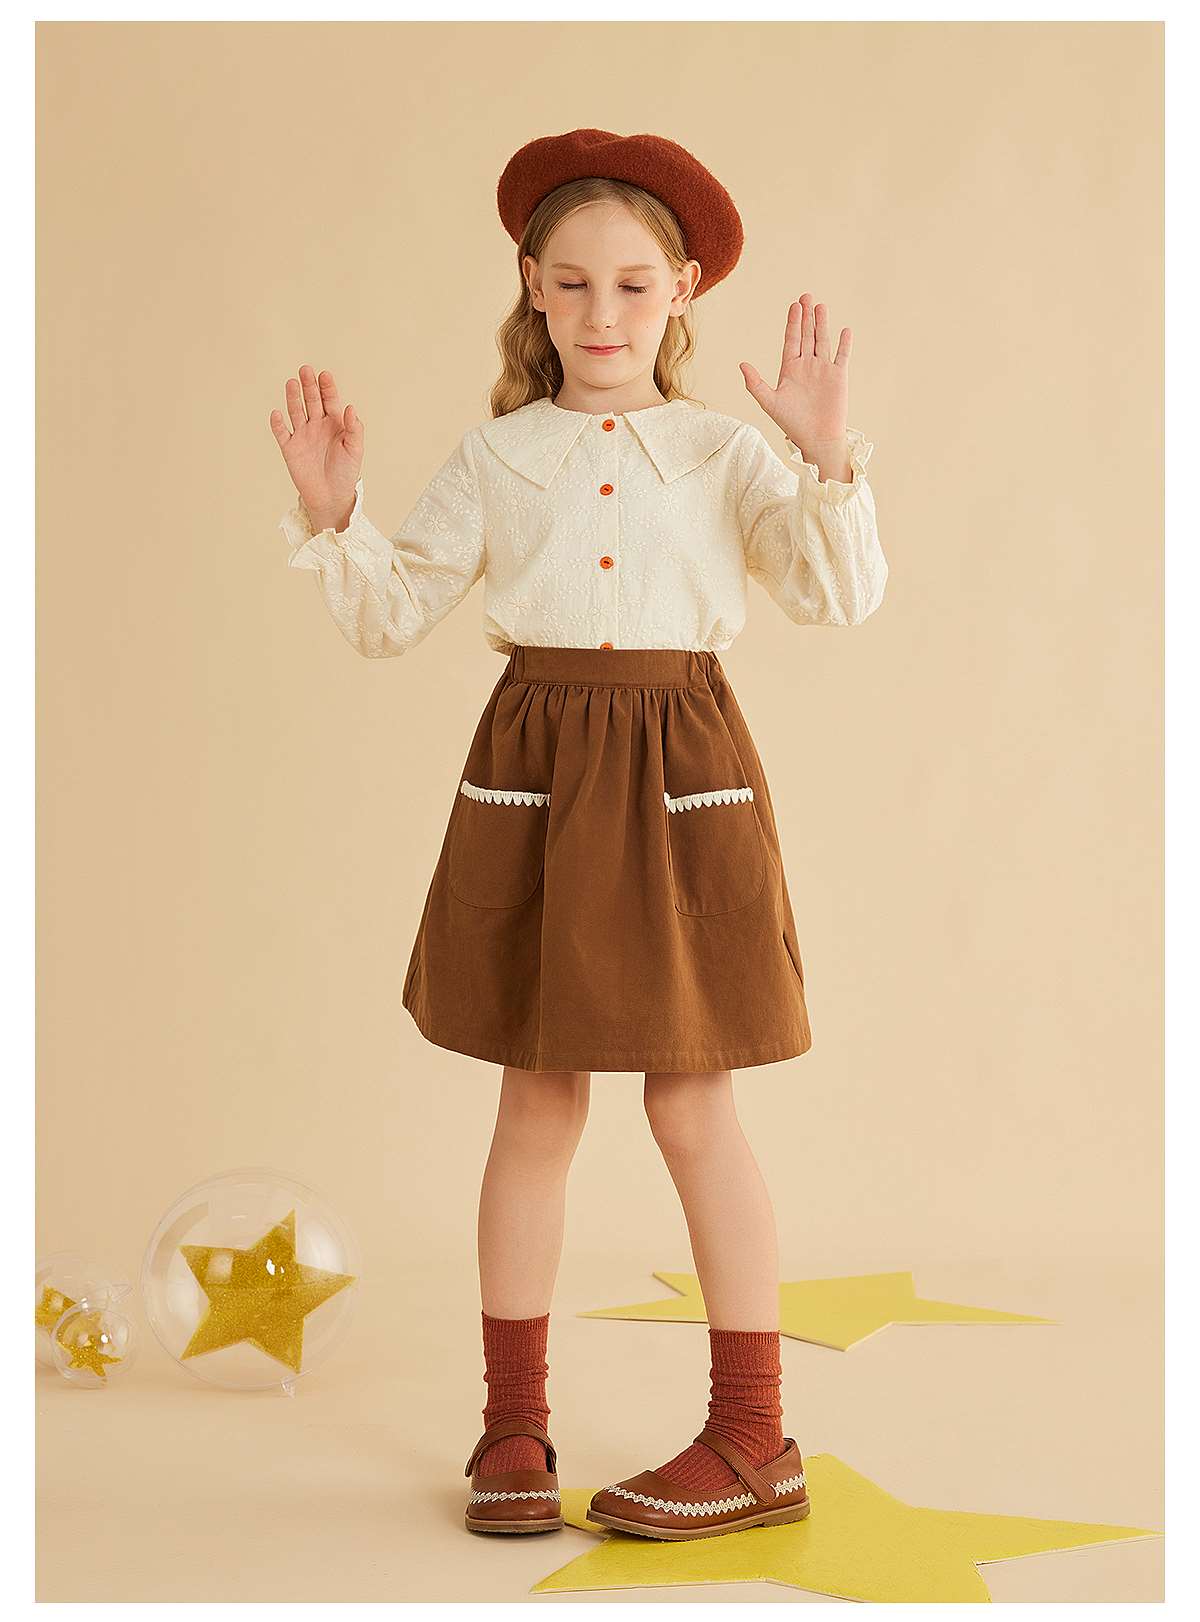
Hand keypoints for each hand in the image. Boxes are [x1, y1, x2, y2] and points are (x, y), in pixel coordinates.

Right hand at [269, 365, 363, 524]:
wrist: (331, 497)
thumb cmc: (345, 473)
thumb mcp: (355, 450)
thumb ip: (354, 429)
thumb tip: (351, 407)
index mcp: (334, 424)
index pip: (329, 400)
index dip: (327, 387)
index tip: (324, 375)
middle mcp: (316, 425)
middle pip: (311, 401)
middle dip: (308, 386)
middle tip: (305, 370)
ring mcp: (302, 436)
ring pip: (296, 411)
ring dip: (293, 398)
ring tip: (292, 383)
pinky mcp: (290, 448)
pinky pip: (282, 433)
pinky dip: (278, 424)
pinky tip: (277, 414)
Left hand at [739, 294, 851, 450]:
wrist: (817, 439)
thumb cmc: (792, 424)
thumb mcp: (770, 402)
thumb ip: (756, 383)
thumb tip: (742, 364)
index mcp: (790, 369)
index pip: (791, 340)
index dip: (792, 323)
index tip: (794, 306)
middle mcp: (807, 366)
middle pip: (806, 335)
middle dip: (806, 316)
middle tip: (806, 296)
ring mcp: (823, 370)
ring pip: (822, 340)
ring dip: (822, 323)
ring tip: (820, 306)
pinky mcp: (838, 377)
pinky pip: (842, 356)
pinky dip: (844, 343)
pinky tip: (844, 330)